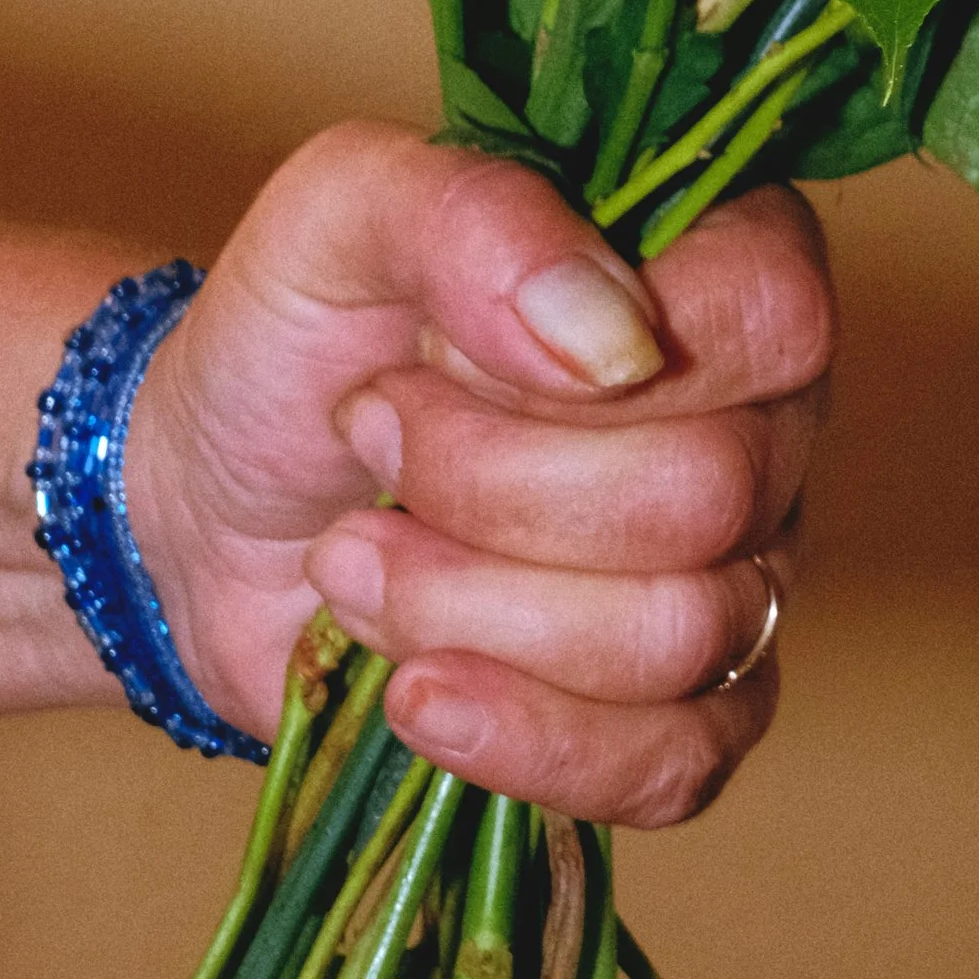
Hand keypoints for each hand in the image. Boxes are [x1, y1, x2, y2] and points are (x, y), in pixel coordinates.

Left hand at [122, 122, 828, 823]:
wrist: (209, 509)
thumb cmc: (297, 338)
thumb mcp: (343, 212)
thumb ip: (476, 215)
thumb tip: (609, 340)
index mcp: (718, 262)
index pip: (769, 317)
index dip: (586, 365)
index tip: (435, 354)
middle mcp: (762, 420)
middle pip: (709, 493)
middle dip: (489, 488)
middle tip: (370, 441)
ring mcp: (739, 577)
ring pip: (683, 634)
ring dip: (470, 606)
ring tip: (354, 558)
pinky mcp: (680, 716)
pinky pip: (676, 766)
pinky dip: (526, 741)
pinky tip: (418, 694)